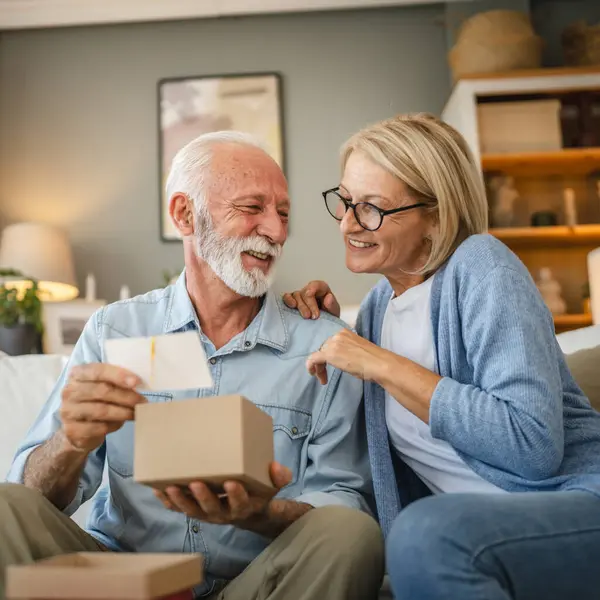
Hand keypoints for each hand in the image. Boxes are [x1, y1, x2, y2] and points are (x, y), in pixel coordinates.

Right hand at [60, 364, 144, 453]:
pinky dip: (114, 425)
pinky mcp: (72, 430)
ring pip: (101, 410)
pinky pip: (99, 427)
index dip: (119, 375)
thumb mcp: (103, 387)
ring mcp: (68, 411)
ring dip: (124, 412)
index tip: (137, 382)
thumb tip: (139, 385)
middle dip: (127, 396)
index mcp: (78, 374)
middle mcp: (69, 390)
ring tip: (136, 413)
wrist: (77, 429)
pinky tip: (120, 423)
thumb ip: (115, 382)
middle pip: (102, 391)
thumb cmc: (95, 402)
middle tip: (143, 401)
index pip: (98, 371)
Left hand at [154, 462, 292, 527]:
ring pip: (192, 511)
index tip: (232, 483)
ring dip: (180, 500)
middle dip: (203, 497)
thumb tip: (279, 468)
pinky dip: (167, 501)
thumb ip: (279, 477)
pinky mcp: (194, 509)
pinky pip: (178, 508)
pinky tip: (158, 489)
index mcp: (244, 506)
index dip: (236, 495)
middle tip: (196, 483)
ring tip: (170, 487)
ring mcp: (206, 513)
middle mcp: (223, 513)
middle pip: (211, 509)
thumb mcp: (272, 485)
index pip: (240, 503)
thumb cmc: (257, 491)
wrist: (246, 509)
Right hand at [282, 281, 339, 319]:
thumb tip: (328, 297)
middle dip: (309, 304)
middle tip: (313, 316)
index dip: (313, 288)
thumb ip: (332, 305)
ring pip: (297, 295)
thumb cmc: (328, 319)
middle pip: (306, 292)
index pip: (318, 285)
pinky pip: (287, 297)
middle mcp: (310, 291)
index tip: (311, 295)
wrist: (321, 329)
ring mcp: (300, 296)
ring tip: (306, 317)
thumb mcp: (334, 313)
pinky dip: (288, 300)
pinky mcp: (292, 302)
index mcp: (322, 291)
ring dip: (301, 306)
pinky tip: (292, 306)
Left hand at [307, 329, 382, 384]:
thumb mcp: (357, 350)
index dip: (327, 355)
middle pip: (323, 348)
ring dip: (319, 367)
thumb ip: (347, 350)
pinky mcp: (329, 353)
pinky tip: (313, 374)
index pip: (330, 343)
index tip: (330, 366)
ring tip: (323, 378)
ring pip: (318, 354)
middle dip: (322, 362)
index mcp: (345, 332)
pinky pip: (313, 358)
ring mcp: (333, 343)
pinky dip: (311, 366)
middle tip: (325, 375)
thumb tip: (343, 358)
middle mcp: (337, 334)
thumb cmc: (373, 361)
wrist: (379, 364)